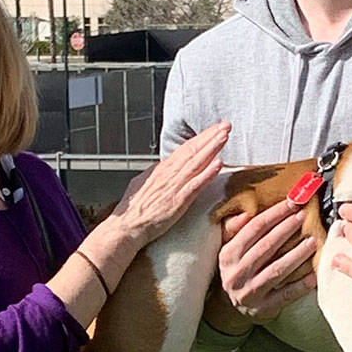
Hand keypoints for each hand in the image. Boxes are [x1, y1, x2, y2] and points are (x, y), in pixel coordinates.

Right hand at [109, 122, 229, 245]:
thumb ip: (156, 174)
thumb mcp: (143, 184)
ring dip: (211, 148)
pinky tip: (218, 164)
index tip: (215, 129)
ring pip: (196, 163)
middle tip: (225, 125)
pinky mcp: (177, 201)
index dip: (201, 138)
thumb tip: (162, 166)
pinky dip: (206, 174)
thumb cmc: (134, 210)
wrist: (126, 227)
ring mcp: (173, 187)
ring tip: (224, 136)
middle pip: (192, 150)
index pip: (185, 148)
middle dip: (210, 136)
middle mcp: (168, 174)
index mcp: (161, 169)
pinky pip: (195, 185)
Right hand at [206, 199, 317, 331]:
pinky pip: (287, 294)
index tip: (291, 203)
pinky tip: (315, 274)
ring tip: (313, 241)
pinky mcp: (264, 308)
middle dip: (287, 229)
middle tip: (304, 216)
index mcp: (228, 254)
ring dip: (297, 254)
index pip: (253, 229)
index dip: (274, 214)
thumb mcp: (229, 249)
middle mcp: (236, 273)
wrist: (233, 308)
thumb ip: (234, 229)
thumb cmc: (237, 270)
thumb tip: (246, 212)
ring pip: (278, 269)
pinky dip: (302, 284)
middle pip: (266, 246)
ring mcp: (250, 292)